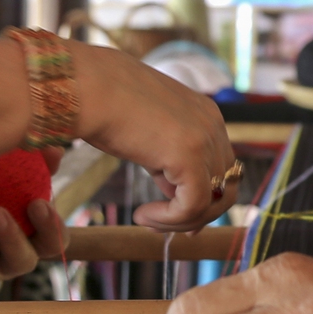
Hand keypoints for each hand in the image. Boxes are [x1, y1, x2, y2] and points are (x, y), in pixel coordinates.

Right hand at [75, 45, 239, 227]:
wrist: (85, 86)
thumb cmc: (102, 106)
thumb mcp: (147, 136)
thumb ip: (167, 161)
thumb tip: (173, 193)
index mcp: (205, 114)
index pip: (222, 167)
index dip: (203, 198)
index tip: (174, 217)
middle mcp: (213, 124)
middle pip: (227, 185)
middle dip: (198, 214)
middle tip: (162, 226)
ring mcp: (205, 138)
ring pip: (215, 200)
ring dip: (181, 220)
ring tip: (146, 219)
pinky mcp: (190, 155)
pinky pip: (194, 205)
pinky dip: (171, 220)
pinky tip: (141, 215)